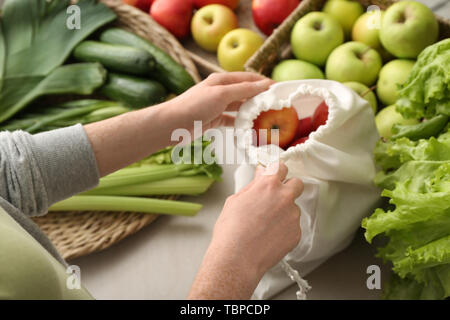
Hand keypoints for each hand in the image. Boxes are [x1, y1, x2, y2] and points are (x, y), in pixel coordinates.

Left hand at [85, 72, 271, 175]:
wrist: (172, 124)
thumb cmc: (195, 106)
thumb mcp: (221, 94)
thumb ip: (243, 90)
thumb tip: (265, 85)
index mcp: (222, 80)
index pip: (249, 78)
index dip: (264, 83)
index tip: (280, 90)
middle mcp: (221, 91)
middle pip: (246, 93)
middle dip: (261, 98)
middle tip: (277, 106)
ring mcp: (218, 106)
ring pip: (240, 107)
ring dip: (253, 112)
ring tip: (268, 119)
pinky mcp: (215, 119)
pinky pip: (233, 120)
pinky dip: (242, 124)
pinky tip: (251, 129)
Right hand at [188, 162, 302, 299]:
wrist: (237, 259)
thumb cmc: (231, 231)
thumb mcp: (235, 200)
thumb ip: (253, 185)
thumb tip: (261, 175)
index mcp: (268, 185)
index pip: (281, 167)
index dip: (277, 172)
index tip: (274, 176)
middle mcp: (284, 197)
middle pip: (297, 184)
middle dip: (289, 188)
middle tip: (276, 198)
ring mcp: (292, 216)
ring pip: (293, 208)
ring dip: (284, 212)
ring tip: (265, 226)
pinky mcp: (296, 233)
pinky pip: (293, 226)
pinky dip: (284, 230)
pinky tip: (269, 236)